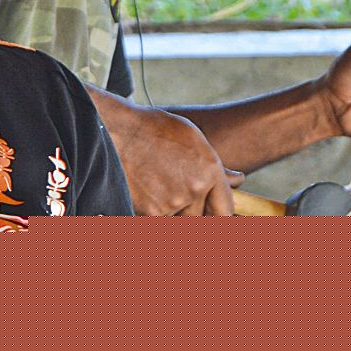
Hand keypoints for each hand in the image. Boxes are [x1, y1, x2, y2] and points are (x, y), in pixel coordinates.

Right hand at [93, 92, 234, 216]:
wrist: (112, 129)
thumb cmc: (150, 130)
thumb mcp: (190, 138)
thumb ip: (214, 165)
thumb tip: (238, 181)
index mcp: (209, 169)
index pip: (225, 210)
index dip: (217, 218)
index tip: (209, 220)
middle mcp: (195, 187)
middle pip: (198, 220)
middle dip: (187, 215)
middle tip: (170, 200)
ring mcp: (173, 202)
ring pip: (176, 220)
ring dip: (167, 213)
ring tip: (151, 188)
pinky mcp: (150, 213)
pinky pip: (156, 221)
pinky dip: (148, 213)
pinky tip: (139, 192)